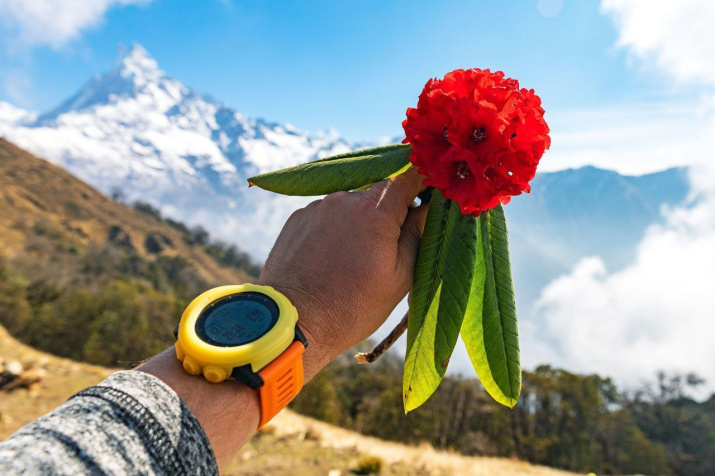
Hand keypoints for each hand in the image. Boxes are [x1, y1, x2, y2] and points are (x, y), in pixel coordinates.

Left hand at [259, 168, 426, 377]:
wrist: (292, 322)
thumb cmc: (352, 306)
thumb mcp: (399, 278)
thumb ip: (417, 236)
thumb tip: (428, 208)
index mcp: (375, 211)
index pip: (408, 178)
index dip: (422, 186)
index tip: (427, 202)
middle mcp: (344, 199)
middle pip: (377, 194)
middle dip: (388, 214)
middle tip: (388, 249)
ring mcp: (316, 208)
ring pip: (350, 207)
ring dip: (358, 224)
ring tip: (354, 261)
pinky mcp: (296, 220)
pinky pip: (325, 217)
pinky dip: (333, 231)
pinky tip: (330, 260)